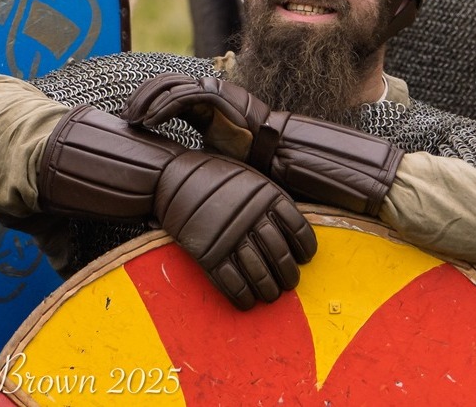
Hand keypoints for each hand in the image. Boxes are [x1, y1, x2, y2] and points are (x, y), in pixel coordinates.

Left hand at [127, 73, 401, 216]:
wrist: (294, 157)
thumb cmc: (261, 164)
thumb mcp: (221, 160)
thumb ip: (200, 157)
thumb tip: (174, 173)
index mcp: (208, 106)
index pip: (170, 93)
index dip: (147, 103)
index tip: (129, 122)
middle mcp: (212, 93)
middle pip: (166, 83)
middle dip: (142, 97)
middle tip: (125, 118)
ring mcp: (219, 93)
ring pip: (172, 85)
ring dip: (148, 100)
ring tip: (133, 119)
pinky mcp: (227, 99)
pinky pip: (189, 95)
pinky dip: (166, 105)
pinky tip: (152, 121)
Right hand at [153, 150, 315, 309]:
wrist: (170, 176)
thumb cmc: (211, 175)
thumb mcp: (247, 176)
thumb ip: (268, 198)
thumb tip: (288, 229)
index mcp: (266, 194)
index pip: (299, 231)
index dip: (305, 250)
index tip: (303, 259)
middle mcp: (252, 216)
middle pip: (281, 257)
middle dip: (289, 276)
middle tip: (288, 283)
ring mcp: (230, 236)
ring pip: (260, 276)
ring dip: (269, 291)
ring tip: (269, 294)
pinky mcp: (208, 254)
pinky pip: (233, 284)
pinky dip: (243, 297)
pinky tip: (247, 300)